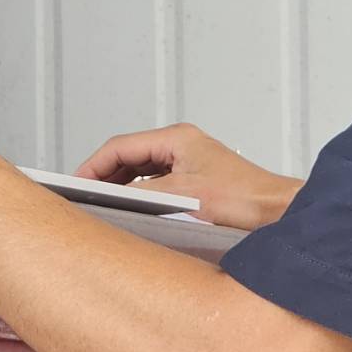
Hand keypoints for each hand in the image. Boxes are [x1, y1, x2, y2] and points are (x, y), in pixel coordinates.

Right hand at [74, 123, 300, 229]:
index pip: (120, 146)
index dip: (93, 165)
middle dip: (103, 174)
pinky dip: (137, 193)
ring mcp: (187, 160)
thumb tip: (111, 196)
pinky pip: (154, 181)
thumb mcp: (181, 196)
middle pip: (127, 155)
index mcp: (176, 138)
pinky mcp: (193, 178)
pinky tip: (128, 209)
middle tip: (81, 197)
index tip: (74, 184)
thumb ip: (140, 193)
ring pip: (139, 169)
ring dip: (119, 184)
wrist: (277, 213)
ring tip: (99, 204)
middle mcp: (180, 144)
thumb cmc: (242, 200)